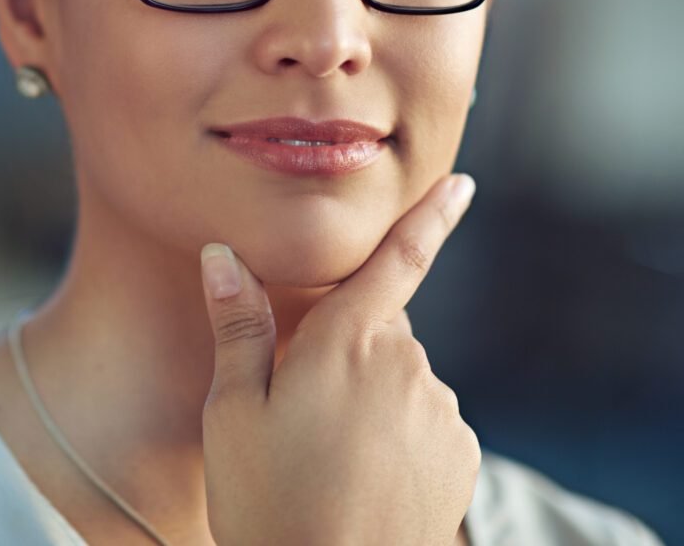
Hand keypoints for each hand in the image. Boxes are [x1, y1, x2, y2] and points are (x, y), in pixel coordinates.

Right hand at [198, 173, 479, 545]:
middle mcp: (407, 366)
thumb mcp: (231, 413)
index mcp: (347, 342)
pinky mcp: (460, 454)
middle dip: (344, 348)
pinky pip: (425, 420)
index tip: (461, 183)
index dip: (431, 217)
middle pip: (378, 328)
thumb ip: (238, 325)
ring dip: (370, 397)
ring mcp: (439, 412)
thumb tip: (222, 253)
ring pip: (400, 378)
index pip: (398, 260)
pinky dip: (399, 435)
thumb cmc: (266, 501)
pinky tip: (362, 477)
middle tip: (296, 410)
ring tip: (325, 457)